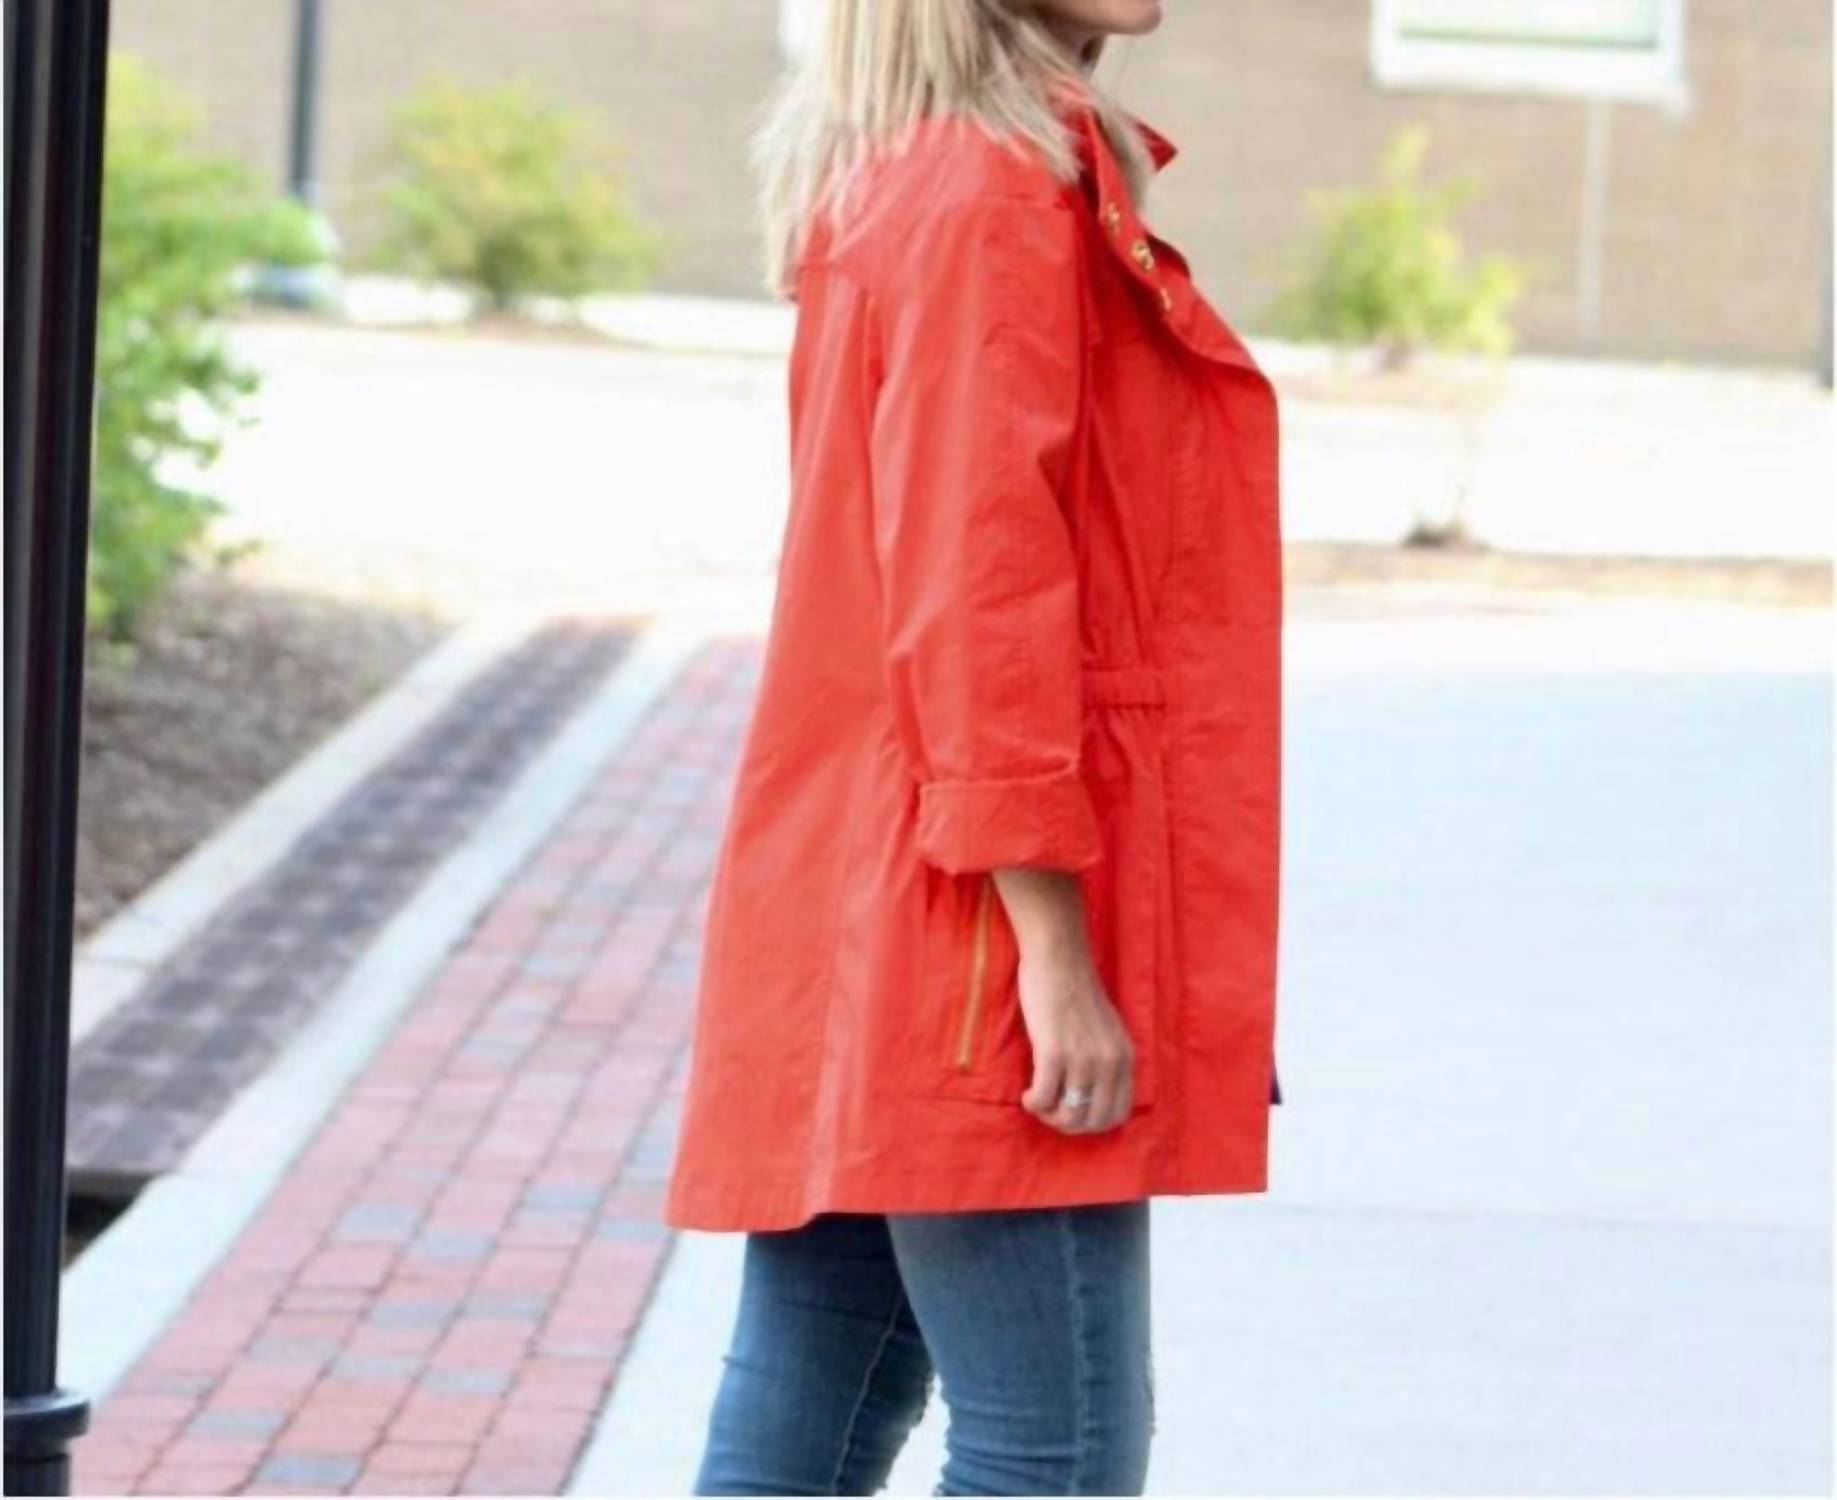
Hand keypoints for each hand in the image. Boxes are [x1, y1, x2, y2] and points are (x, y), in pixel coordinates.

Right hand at [990, 868, 1136, 1133]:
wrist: (1058, 958)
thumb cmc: (1076, 990)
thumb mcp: (1107, 1029)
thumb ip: (1106, 1059)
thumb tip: (1090, 1094)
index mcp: (1125, 1058)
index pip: (1117, 1115)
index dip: (1091, 1123)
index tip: (1072, 1112)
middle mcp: (1109, 1062)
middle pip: (1093, 1122)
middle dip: (1068, 1125)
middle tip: (1050, 1111)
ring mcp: (1083, 1059)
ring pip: (1068, 1115)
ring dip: (1048, 1117)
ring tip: (1037, 1102)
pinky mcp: (1053, 1052)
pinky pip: (1044, 1098)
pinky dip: (1033, 1104)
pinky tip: (1027, 1095)